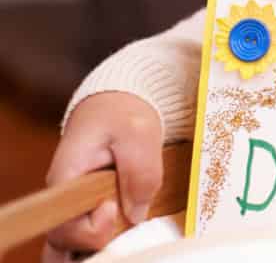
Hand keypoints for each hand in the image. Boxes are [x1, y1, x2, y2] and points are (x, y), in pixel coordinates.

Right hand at [42, 92, 162, 262]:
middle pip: (66, 243)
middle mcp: (63, 198)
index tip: (114, 207)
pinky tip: (126, 220)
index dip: (92, 229)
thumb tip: (136, 214)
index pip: (65, 228)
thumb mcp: (139, 132)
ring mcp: (73, 204)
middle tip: (125, 215)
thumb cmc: (123, 114)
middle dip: (97, 241)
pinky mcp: (87, 206)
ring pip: (75, 242)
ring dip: (101, 240)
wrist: (116, 103)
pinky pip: (88, 233)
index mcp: (66, 179)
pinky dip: (107, 234)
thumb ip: (141, 170)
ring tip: (127, 219)